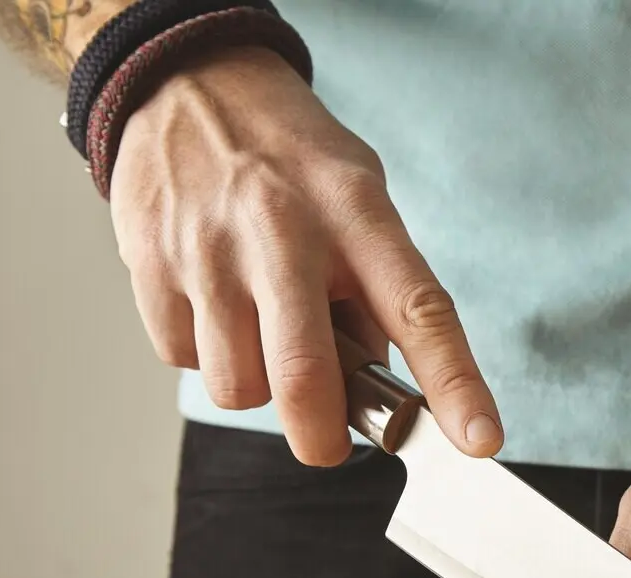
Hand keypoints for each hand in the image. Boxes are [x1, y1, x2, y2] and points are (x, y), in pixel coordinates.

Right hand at [111, 47, 501, 464]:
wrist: (187, 82)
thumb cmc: (291, 157)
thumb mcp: (358, 195)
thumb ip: (375, 286)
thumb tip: (379, 386)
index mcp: (356, 213)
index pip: (419, 310)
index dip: (454, 384)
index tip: (480, 440)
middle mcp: (283, 232)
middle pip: (305, 377)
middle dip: (321, 438)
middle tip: (329, 442)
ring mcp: (210, 250)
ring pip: (238, 387)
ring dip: (258, 386)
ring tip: (262, 331)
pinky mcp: (151, 266)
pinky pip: (184, 360)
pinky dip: (205, 354)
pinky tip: (216, 307)